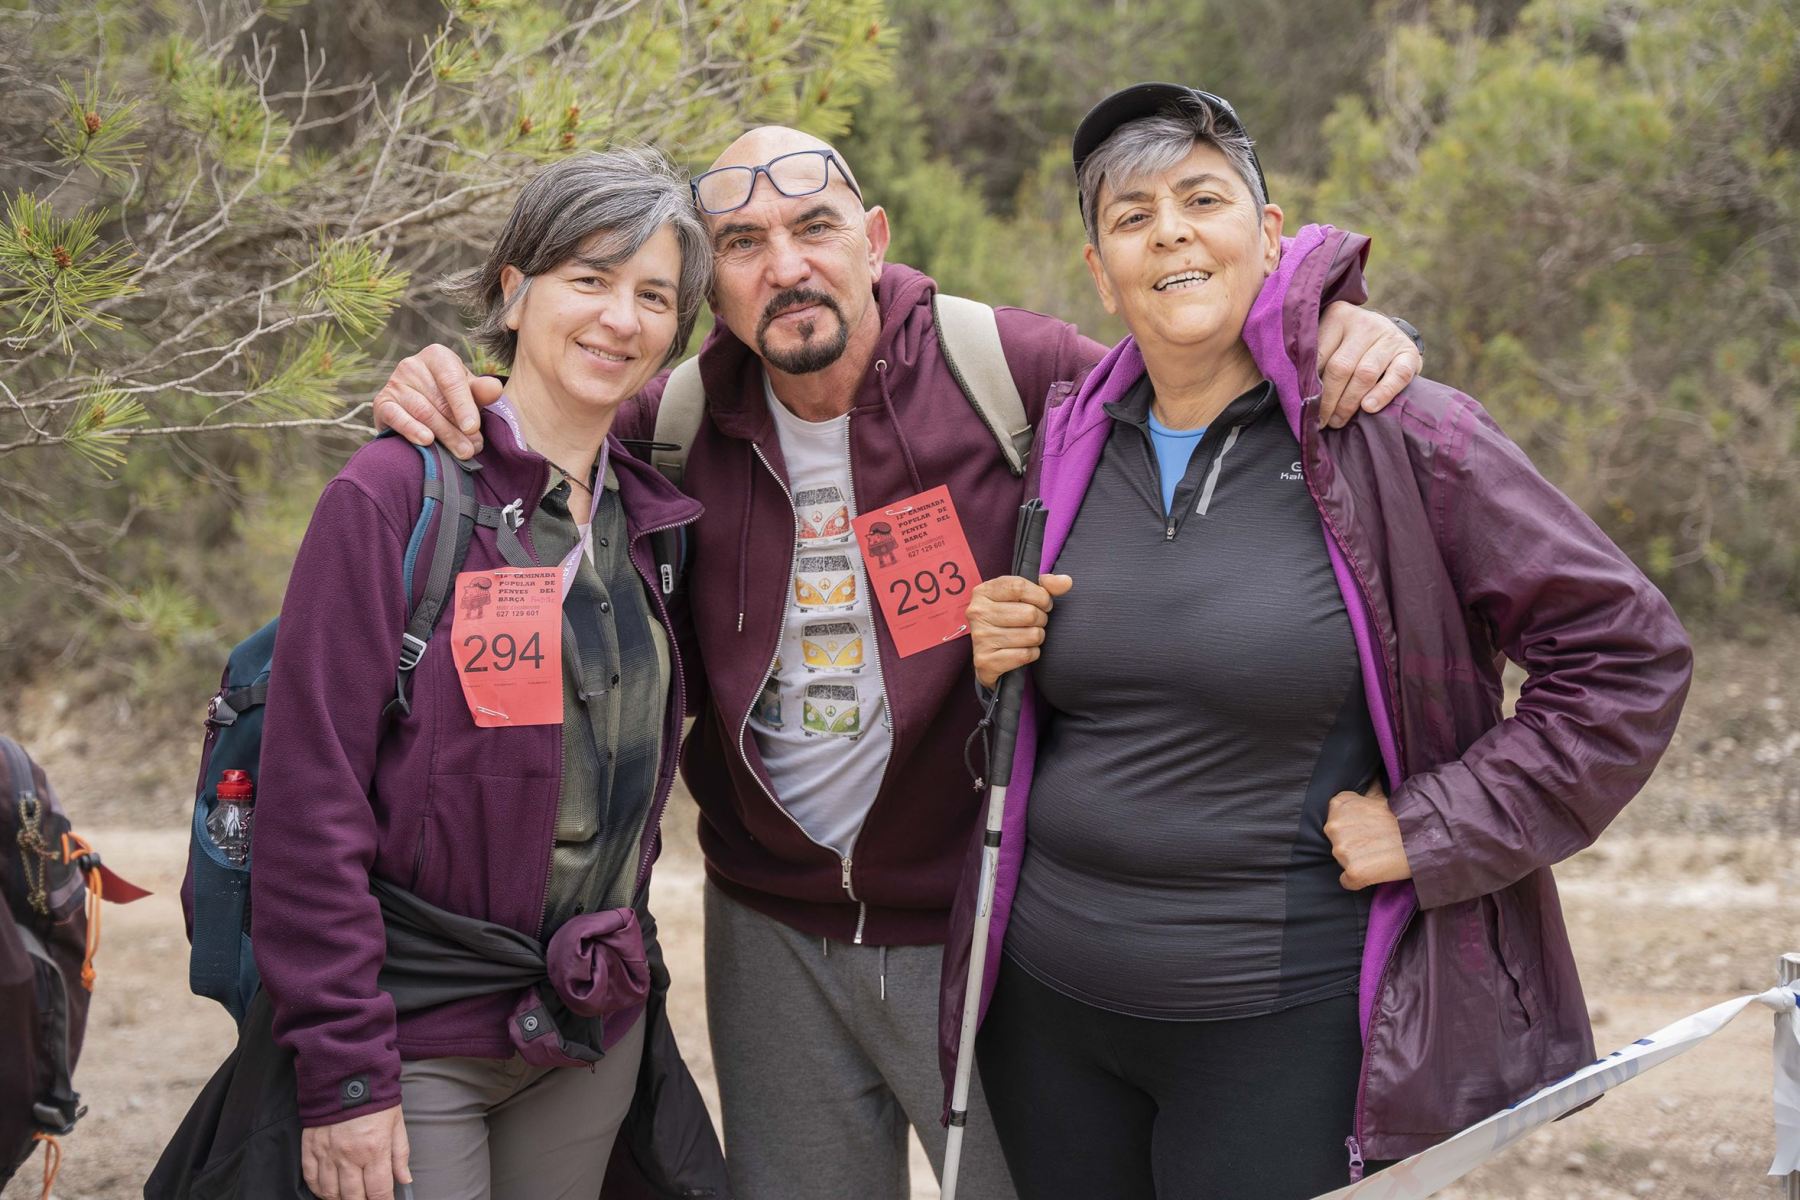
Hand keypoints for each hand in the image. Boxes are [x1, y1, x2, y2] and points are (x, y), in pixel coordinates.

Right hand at [301, 1104, 410, 1199]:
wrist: (346, 1074)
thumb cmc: (375, 1098)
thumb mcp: (396, 1123)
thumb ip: (400, 1154)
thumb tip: (405, 1179)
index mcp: (374, 1149)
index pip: (378, 1191)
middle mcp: (349, 1156)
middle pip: (353, 1197)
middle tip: (366, 1199)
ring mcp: (327, 1153)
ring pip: (330, 1193)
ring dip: (340, 1199)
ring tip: (349, 1197)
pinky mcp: (310, 1148)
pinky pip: (311, 1179)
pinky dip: (318, 1190)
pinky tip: (328, 1191)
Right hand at [371, 343, 503, 459]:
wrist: (421, 405)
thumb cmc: (452, 397)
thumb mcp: (470, 391)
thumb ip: (481, 391)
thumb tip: (495, 389)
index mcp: (437, 356)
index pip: (452, 380)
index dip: (464, 406)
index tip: (474, 428)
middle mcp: (412, 365)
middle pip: (438, 401)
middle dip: (458, 428)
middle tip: (473, 448)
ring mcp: (394, 383)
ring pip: (422, 412)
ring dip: (443, 435)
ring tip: (461, 452)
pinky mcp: (382, 403)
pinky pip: (396, 417)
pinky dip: (411, 430)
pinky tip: (426, 441)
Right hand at [967, 573, 1071, 689]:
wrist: (989, 654)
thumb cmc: (1009, 618)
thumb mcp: (1023, 596)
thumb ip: (1046, 586)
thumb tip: (1066, 582)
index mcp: (984, 591)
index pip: (1019, 587)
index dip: (1041, 596)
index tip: (1044, 603)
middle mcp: (978, 613)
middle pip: (1029, 613)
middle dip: (1041, 619)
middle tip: (1035, 623)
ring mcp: (980, 638)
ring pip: (1031, 636)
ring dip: (1037, 637)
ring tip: (1028, 636)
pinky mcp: (985, 661)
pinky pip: (1025, 655)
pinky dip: (1032, 653)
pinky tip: (1023, 650)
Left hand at [1316, 302, 1421, 428]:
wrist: (1388, 335)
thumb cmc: (1349, 346)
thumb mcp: (1330, 343)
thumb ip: (1316, 362)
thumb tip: (1300, 397)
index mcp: (1338, 316)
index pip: (1318, 354)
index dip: (1310, 385)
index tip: (1304, 406)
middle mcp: (1364, 323)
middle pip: (1341, 366)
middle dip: (1328, 399)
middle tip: (1321, 421)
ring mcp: (1389, 336)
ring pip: (1364, 373)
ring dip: (1349, 402)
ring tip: (1338, 421)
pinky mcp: (1409, 352)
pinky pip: (1397, 376)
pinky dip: (1382, 394)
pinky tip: (1368, 408)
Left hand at [1325, 781, 1412, 889]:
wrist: (1423, 837)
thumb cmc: (1403, 817)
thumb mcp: (1381, 796)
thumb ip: (1367, 792)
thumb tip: (1370, 777)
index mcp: (1338, 805)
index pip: (1337, 820)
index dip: (1354, 826)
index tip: (1370, 828)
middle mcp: (1333, 826)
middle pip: (1337, 842)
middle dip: (1354, 844)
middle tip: (1377, 842)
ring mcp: (1341, 850)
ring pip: (1343, 861)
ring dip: (1358, 861)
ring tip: (1379, 854)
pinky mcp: (1352, 871)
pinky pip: (1348, 881)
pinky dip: (1360, 880)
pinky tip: (1376, 871)